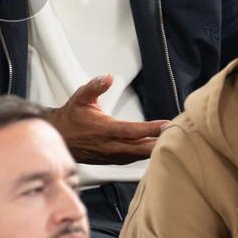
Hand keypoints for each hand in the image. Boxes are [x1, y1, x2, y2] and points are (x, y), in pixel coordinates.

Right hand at [49, 75, 169, 164]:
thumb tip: (107, 77)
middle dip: (160, 143)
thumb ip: (95, 86)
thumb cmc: (70, 118)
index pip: (132, 131)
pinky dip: (145, 154)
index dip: (150, 129)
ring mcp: (111, 156)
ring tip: (171, 142)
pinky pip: (133, 159)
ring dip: (154, 150)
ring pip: (138, 156)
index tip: (166, 125)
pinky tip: (154, 149)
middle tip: (178, 135)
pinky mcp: (112, 160)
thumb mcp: (80, 97)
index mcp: (103, 129)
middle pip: (141, 149)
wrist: (59, 137)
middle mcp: (109, 146)